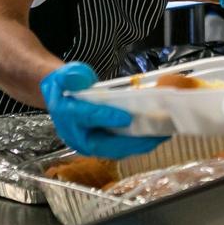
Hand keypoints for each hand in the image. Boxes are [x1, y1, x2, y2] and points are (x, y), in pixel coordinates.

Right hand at [41, 63, 167, 157]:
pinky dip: (139, 143)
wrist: (61, 98)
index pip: (89, 118)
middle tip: (155, 135)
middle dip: (132, 141)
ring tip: (162, 136)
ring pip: (117, 149)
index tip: (127, 117)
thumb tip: (80, 78)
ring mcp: (91, 144)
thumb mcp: (65, 75)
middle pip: (106, 144)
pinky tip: (157, 135)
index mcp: (68, 116)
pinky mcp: (103, 145)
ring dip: (140, 145)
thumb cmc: (66, 86)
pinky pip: (122, 147)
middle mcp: (78, 136)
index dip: (107, 117)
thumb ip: (72, 76)